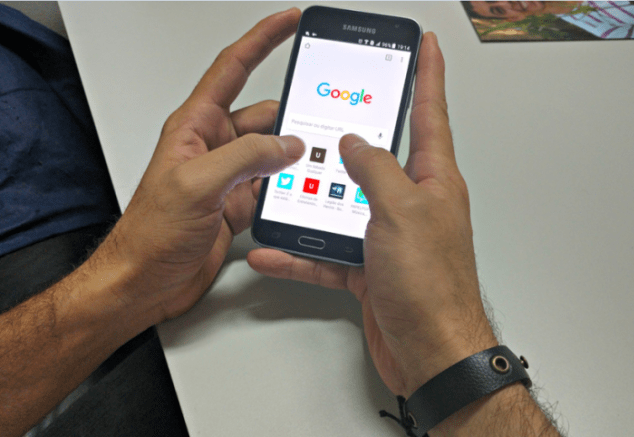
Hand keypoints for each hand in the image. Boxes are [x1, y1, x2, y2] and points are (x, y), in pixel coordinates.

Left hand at [106, 8, 303, 324]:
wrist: (146, 280)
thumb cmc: (150, 233)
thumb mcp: (197, 185)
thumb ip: (245, 157)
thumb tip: (286, 143)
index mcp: (196, 126)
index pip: (233, 68)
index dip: (262, 40)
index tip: (288, 22)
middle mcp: (213, 146)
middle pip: (263, 115)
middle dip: (291, 114)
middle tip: (321, 113)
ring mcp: (228, 176)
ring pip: (272, 151)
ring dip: (293, 156)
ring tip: (315, 159)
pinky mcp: (238, 203)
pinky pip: (272, 184)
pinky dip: (288, 187)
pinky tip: (299, 191)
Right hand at [247, 32, 496, 397]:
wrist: (429, 353)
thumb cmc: (432, 288)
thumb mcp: (401, 212)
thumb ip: (374, 169)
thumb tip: (354, 142)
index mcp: (433, 181)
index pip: (430, 113)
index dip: (427, 74)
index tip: (426, 45)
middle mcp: (413, 205)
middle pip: (380, 157)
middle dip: (354, 135)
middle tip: (338, 110)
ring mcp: (390, 237)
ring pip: (345, 206)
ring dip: (314, 202)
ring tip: (286, 188)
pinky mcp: (370, 269)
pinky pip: (329, 251)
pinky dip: (301, 252)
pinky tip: (275, 249)